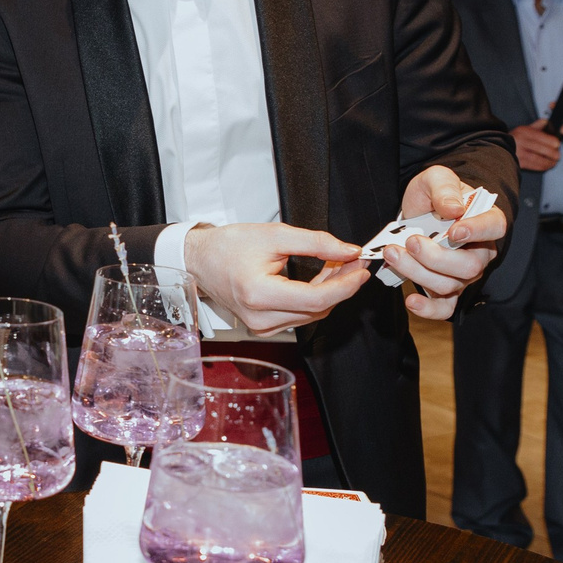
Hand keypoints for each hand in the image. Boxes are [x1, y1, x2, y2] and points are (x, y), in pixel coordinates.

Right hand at [184, 222, 367, 336]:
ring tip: (338, 264)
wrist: (201, 260)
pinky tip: (321, 278)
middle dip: (342, 284)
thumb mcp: (275, 235)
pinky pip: (301, 316)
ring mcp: (262, 327)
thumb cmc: (227, 247)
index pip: (317, 299)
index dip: (345, 285)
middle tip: (354, 259)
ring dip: (330, 290)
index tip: (362, 269)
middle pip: (318, 308)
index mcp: (260, 294)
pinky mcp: (264, 327)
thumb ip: (316, 243)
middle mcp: (260, 318)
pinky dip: (316, 298)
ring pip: (313, 314)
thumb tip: (348, 251)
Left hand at [382, 164, 507, 320]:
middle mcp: (480, 252)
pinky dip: (427, 309)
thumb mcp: (436, 179)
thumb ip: (444, 188)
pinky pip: (444, 308)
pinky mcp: (445, 290)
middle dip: (436, 257)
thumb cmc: (435, 195)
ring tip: (393, 254)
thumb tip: (453, 209)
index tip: (454, 231)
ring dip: (418, 273)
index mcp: (485, 221)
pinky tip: (410, 300)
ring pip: (449, 285)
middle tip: (410, 242)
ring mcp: (463, 275)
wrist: (419, 211)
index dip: (477, 231)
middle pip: (469, 266)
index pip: (494, 227)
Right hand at [511, 121, 561, 171]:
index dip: (551, 141)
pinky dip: (541, 166)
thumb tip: (546, 122)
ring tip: (554, 162)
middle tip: (558, 155)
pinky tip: (547, 166)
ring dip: (548, 162)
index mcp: (524, 132)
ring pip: (537, 158)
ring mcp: (518, 152)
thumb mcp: (524, 129)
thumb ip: (536, 126)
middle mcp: (520, 141)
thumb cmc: (515, 138)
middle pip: (540, 148)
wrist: (499, 147)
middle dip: (552, 153)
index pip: (540, 136)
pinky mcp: (518, 162)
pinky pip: (532, 165)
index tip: (557, 145)